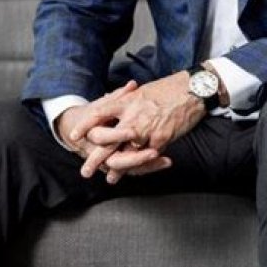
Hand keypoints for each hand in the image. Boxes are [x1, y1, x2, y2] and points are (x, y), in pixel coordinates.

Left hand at [69, 71, 205, 183]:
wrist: (194, 89)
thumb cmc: (169, 88)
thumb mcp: (142, 91)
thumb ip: (127, 100)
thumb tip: (114, 102)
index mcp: (127, 102)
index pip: (98, 114)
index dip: (85, 126)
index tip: (73, 136)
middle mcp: (133, 116)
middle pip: (106, 140)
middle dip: (94, 158)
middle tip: (86, 171)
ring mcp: (146, 130)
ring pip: (125, 155)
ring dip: (117, 169)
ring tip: (110, 178)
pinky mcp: (161, 140)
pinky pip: (146, 157)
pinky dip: (139, 167)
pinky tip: (135, 174)